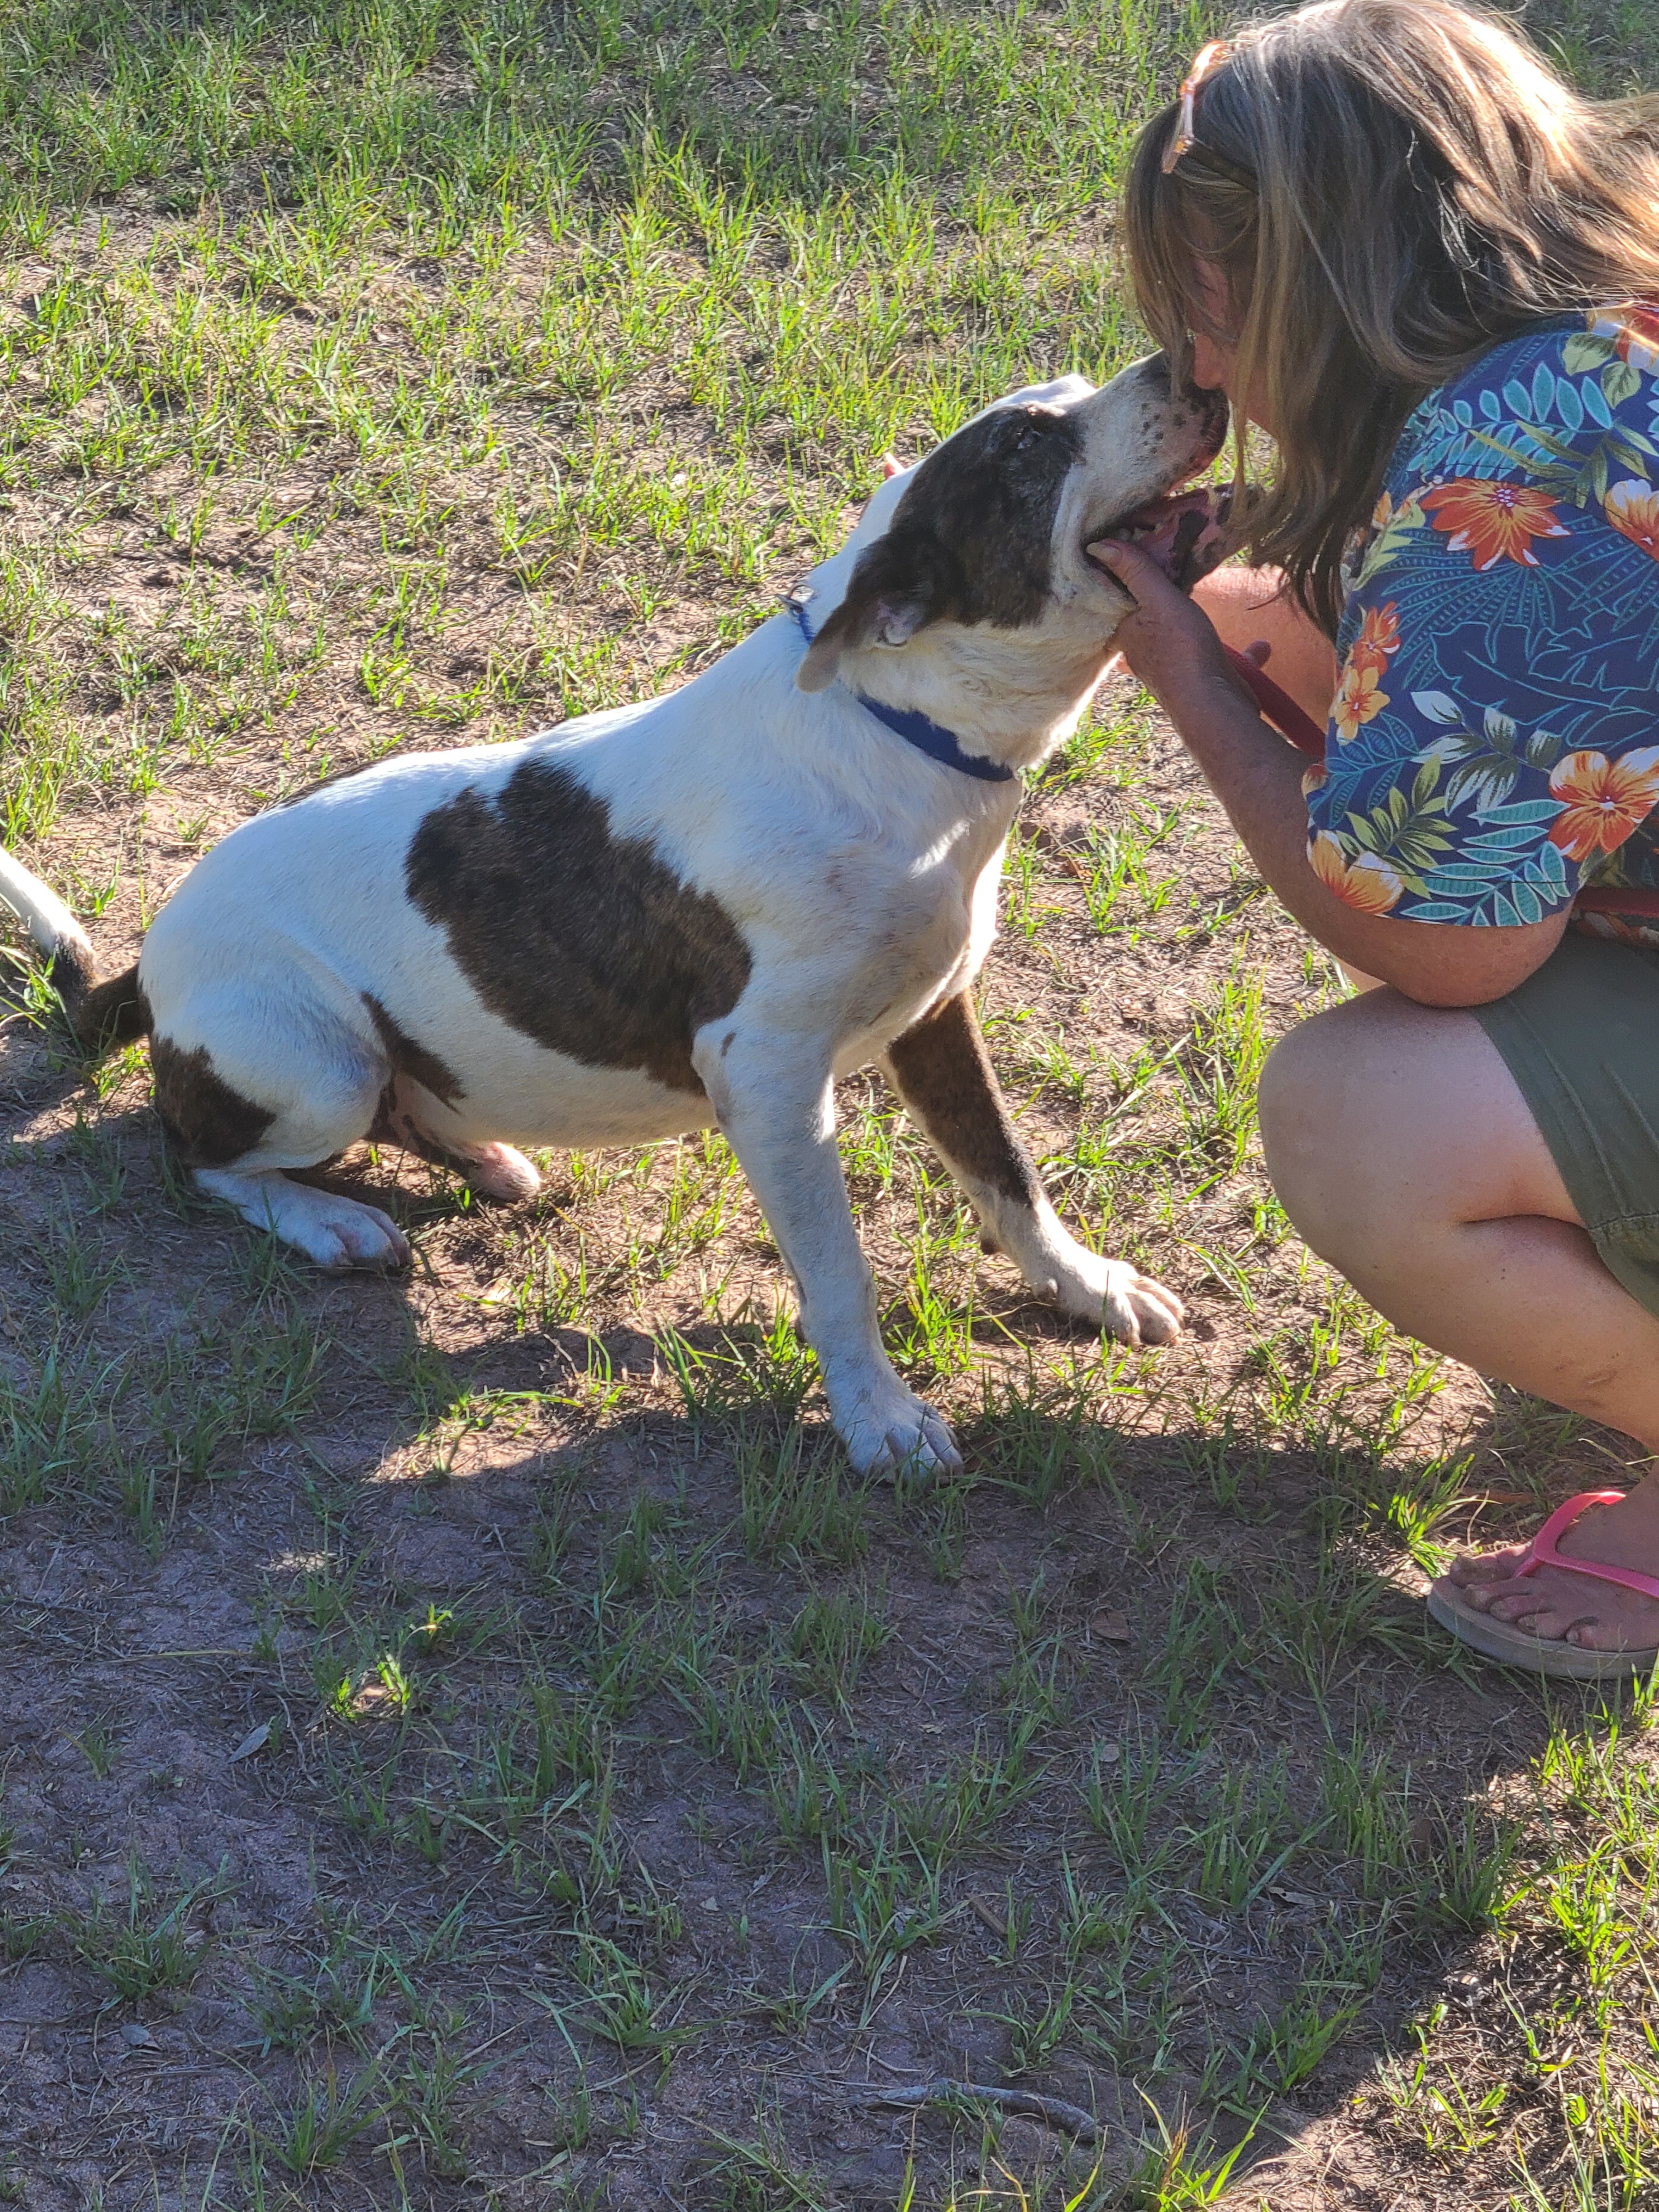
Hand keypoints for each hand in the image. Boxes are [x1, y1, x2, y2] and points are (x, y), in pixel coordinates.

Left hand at [1089, 535, 1260, 726]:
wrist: (1213, 706)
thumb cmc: (1182, 650)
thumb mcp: (1158, 600)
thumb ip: (1135, 572)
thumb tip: (1097, 545)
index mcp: (1126, 634)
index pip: (1117, 599)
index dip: (1126, 576)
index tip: (1139, 552)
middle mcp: (1144, 653)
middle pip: (1151, 618)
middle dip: (1162, 600)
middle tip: (1175, 566)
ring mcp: (1174, 669)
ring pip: (1185, 641)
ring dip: (1199, 626)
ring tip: (1208, 603)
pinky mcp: (1204, 681)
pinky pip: (1222, 662)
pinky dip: (1243, 656)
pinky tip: (1262, 646)